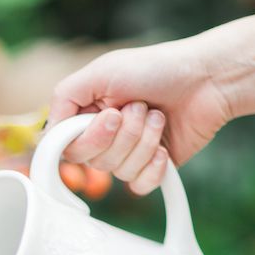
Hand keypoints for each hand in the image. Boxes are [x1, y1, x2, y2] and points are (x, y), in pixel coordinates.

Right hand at [48, 38, 231, 193]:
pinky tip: (164, 147)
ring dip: (143, 141)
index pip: (68, 147)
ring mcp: (128, 154)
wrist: (207, 79)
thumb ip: (64, 98)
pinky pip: (139, 186)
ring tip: (158, 115)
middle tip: (139, 106)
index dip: (89, 138)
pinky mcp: (151, 168)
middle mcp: (104, 136)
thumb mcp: (101, 71)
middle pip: (94, 162)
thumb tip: (46, 135)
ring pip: (119, 172)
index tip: (111, 116)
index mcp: (87, 114)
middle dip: (124, 134)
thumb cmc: (156, 68)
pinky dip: (153, 167)